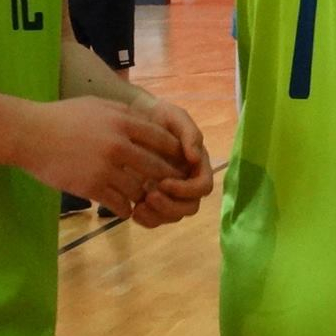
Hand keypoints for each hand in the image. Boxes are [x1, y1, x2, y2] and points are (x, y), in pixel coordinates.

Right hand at [19, 96, 183, 215]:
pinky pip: (120, 204)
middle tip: (167, 186)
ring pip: (139, 189)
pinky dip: (125, 209)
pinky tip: (124, 208)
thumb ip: (122, 112)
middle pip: (156, 167)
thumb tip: (144, 119)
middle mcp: (119, 145)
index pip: (162, 140)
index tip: (175, 161)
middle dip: (165, 179)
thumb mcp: (96, 105)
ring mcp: (105, 168)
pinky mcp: (91, 187)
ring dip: (142, 196)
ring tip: (143, 200)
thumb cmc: (61, 116)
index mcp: (123, 122)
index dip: (173, 153)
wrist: (29, 134)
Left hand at [128, 96, 214, 227]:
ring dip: (157, 215)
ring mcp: (170, 194)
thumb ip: (190, 134)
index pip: (202, 187)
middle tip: (150, 196)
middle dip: (171, 206)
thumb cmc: (159, 116)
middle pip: (189, 207)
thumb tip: (195, 157)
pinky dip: (146, 219)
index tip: (164, 182)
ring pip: (172, 216)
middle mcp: (186, 183)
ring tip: (139, 207)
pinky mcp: (152, 200)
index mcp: (197, 166)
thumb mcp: (176, 117)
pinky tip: (133, 211)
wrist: (134, 118)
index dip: (187, 190)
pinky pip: (155, 218)